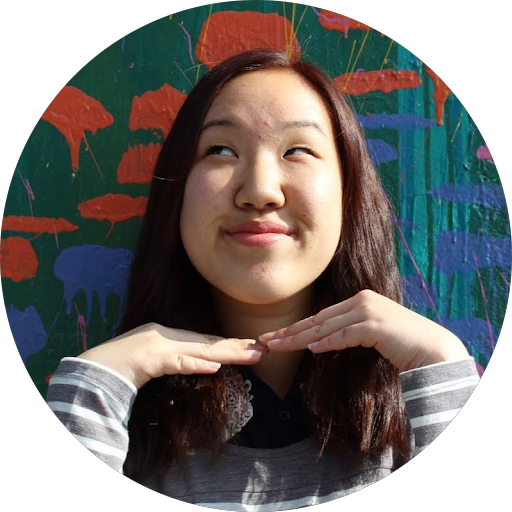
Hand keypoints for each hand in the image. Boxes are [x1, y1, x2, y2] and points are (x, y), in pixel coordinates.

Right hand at [78, 323, 266, 388]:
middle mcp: (169, 338)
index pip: (207, 342)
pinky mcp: (150, 360)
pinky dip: (194, 364)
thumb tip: (208, 363)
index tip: (254, 346)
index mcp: (171, 338)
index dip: (232, 344)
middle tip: (265, 349)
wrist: (95, 366)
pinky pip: (176, 363)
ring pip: (200, 350)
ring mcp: (160, 347)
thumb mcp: (156, 360)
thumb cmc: (124, 365)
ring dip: (228, 353)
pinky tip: (213, 365)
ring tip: (252, 354)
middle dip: (239, 347)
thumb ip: (179, 360)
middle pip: (209, 343)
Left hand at [259, 290, 468, 371]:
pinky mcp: (375, 324)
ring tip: (277, 346)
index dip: (296, 327)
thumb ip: (346, 333)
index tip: (276, 336)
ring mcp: (368, 310)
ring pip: (326, 328)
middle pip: (317, 320)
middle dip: (289, 332)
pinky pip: (345, 335)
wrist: (433, 349)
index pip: (320, 316)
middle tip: (265, 340)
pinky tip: (311, 350)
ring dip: (299, 339)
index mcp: (358, 300)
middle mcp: (360, 300)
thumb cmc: (402, 344)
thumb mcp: (370, 333)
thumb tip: (319, 343)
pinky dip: (328, 343)